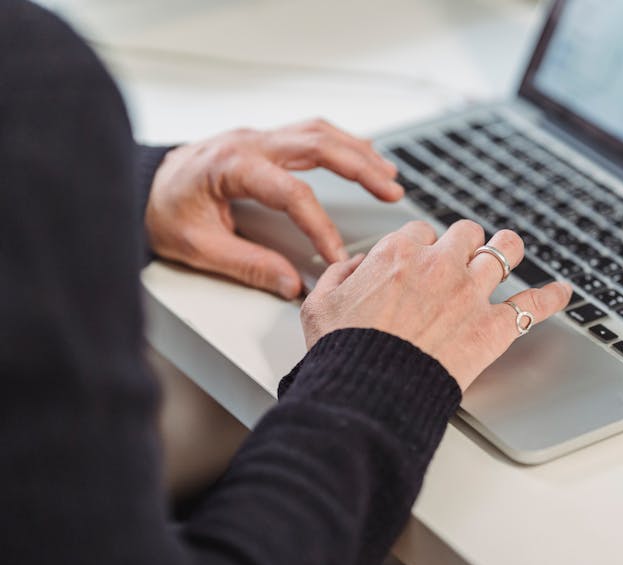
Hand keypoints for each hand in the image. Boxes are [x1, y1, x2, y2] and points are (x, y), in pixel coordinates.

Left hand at [145, 118, 403, 298]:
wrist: (139, 185)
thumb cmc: (162, 211)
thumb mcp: (197, 248)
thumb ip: (248, 266)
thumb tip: (291, 284)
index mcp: (231, 165)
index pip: (291, 193)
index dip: (319, 226)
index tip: (335, 255)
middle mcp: (248, 143)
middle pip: (318, 144)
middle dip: (360, 168)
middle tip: (392, 192)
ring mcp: (257, 137)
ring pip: (318, 131)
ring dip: (357, 151)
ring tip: (388, 174)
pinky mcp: (262, 141)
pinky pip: (309, 131)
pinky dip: (341, 142)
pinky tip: (361, 154)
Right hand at [300, 220, 572, 390]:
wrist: (370, 388)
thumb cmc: (343, 349)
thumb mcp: (320, 303)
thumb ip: (339, 274)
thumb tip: (355, 265)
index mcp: (400, 253)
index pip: (421, 232)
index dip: (423, 245)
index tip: (422, 258)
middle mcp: (441, 265)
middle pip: (466, 233)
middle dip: (466, 241)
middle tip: (465, 253)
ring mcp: (471, 294)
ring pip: (504, 252)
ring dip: (508, 249)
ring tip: (511, 249)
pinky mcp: (493, 328)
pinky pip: (533, 306)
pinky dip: (551, 297)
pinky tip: (563, 292)